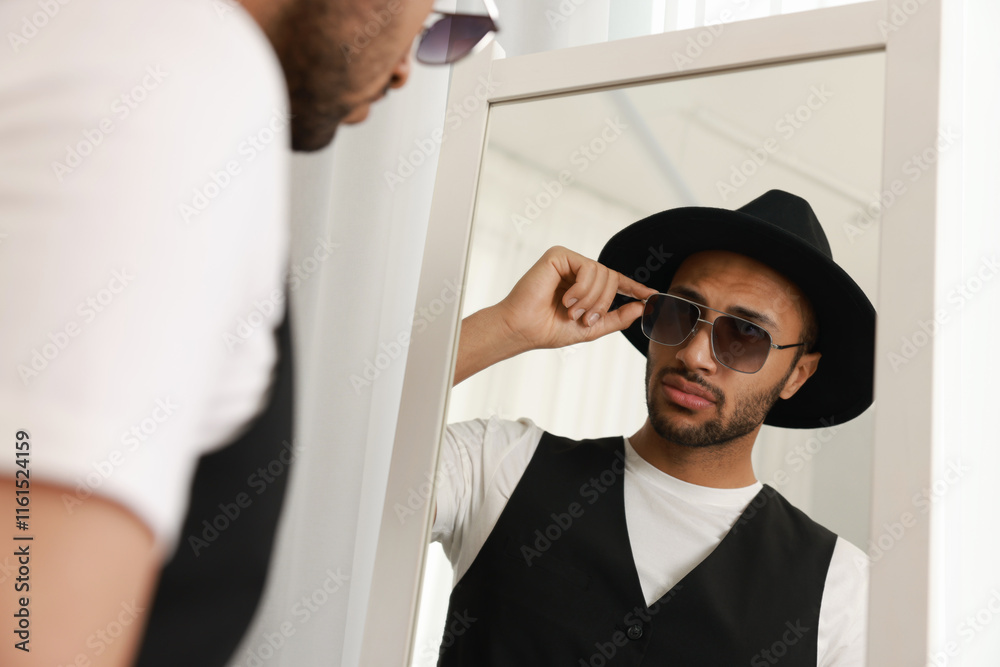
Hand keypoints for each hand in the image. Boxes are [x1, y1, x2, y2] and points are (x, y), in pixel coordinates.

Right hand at [495, 245, 655, 349]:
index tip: (653, 296)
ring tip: (571, 310)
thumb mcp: (590, 328)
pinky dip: (582, 288)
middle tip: (584, 318)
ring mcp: (568, 261)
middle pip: (612, 279)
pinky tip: (565, 299)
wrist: (524, 329)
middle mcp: (577, 270)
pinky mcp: (558, 255)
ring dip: (591, 299)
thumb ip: (616, 318)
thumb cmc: (549, 329)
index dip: (635, 288)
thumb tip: (641, 307)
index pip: (616, 282)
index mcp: (584, 285)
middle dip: (603, 303)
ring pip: (602, 274)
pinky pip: (588, 267)